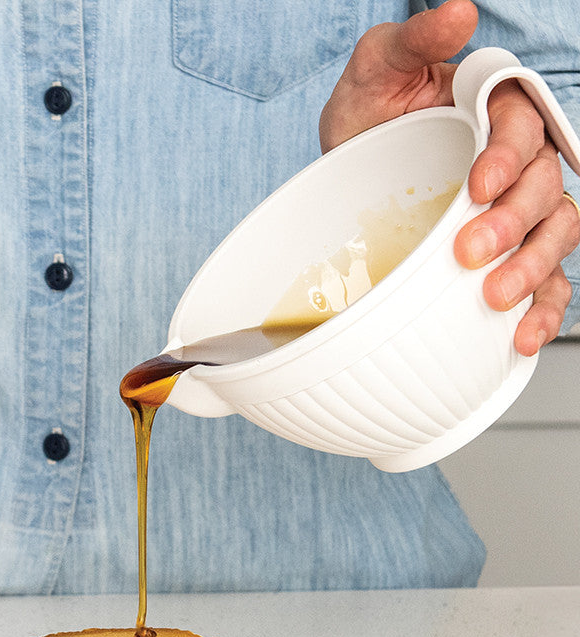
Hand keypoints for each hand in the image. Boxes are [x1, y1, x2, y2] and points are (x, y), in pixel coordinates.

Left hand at [319, 0, 579, 356]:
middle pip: (544, 189)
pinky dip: (541, 311)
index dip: (508, 158)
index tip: (478, 184)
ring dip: (533, 270)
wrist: (348, 174)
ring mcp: (515, 211)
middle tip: (469, 251)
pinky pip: (544, 283)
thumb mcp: (376, 69)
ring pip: (555, 237)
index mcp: (497, 114)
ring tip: (496, 298)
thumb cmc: (367, 116)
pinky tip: (522, 338)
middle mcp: (518, 162)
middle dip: (512, 223)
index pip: (523, 132)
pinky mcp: (504, 254)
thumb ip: (414, 41)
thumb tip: (459, 13)